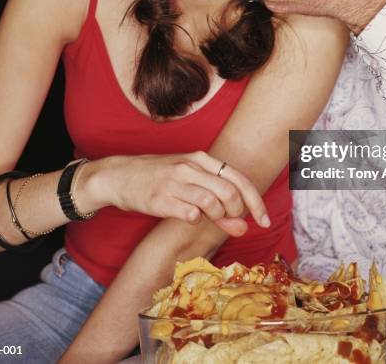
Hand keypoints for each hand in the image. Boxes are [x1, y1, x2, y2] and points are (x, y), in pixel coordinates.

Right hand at [82, 152, 269, 237]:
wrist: (119, 176)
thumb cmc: (159, 178)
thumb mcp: (190, 182)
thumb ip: (218, 202)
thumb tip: (244, 227)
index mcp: (201, 158)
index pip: (240, 179)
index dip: (256, 202)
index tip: (265, 221)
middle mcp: (190, 167)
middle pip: (230, 193)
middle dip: (236, 212)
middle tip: (227, 219)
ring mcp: (175, 182)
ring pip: (212, 203)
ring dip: (216, 218)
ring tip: (206, 216)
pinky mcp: (160, 199)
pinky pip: (190, 215)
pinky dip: (195, 220)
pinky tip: (186, 216)